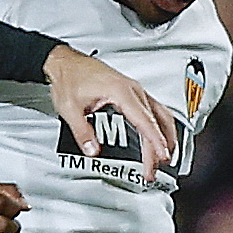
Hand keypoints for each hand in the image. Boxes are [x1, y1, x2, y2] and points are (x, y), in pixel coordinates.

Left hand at [44, 44, 175, 174]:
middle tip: (152, 169)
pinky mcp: (133, 92)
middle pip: (155, 122)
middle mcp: (133, 90)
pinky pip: (155, 109)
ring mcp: (135, 90)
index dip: (155, 141)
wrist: (66, 62)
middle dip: (158, 148)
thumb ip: (83, 132)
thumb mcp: (70, 109)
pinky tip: (159, 137)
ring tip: (163, 157)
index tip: (162, 156)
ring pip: (161, 114)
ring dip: (165, 136)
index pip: (145, 121)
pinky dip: (160, 126)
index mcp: (121, 92)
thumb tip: (92, 150)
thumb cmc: (70, 78)